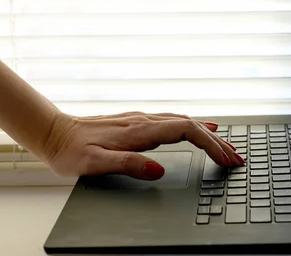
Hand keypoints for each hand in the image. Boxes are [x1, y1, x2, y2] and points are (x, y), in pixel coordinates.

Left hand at [40, 111, 244, 179]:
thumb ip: (128, 165)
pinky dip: (193, 127)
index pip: (186, 132)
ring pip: (184, 122)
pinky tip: (198, 128)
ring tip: (225, 147)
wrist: (54, 132)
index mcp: (139, 131)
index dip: (210, 144)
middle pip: (191, 125)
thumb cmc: (71, 151)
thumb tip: (159, 170)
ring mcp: (141, 120)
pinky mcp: (137, 123)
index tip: (225, 159)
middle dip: (217, 141)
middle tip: (236, 157)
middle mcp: (144, 121)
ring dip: (208, 134)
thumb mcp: (94, 164)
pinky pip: (174, 121)